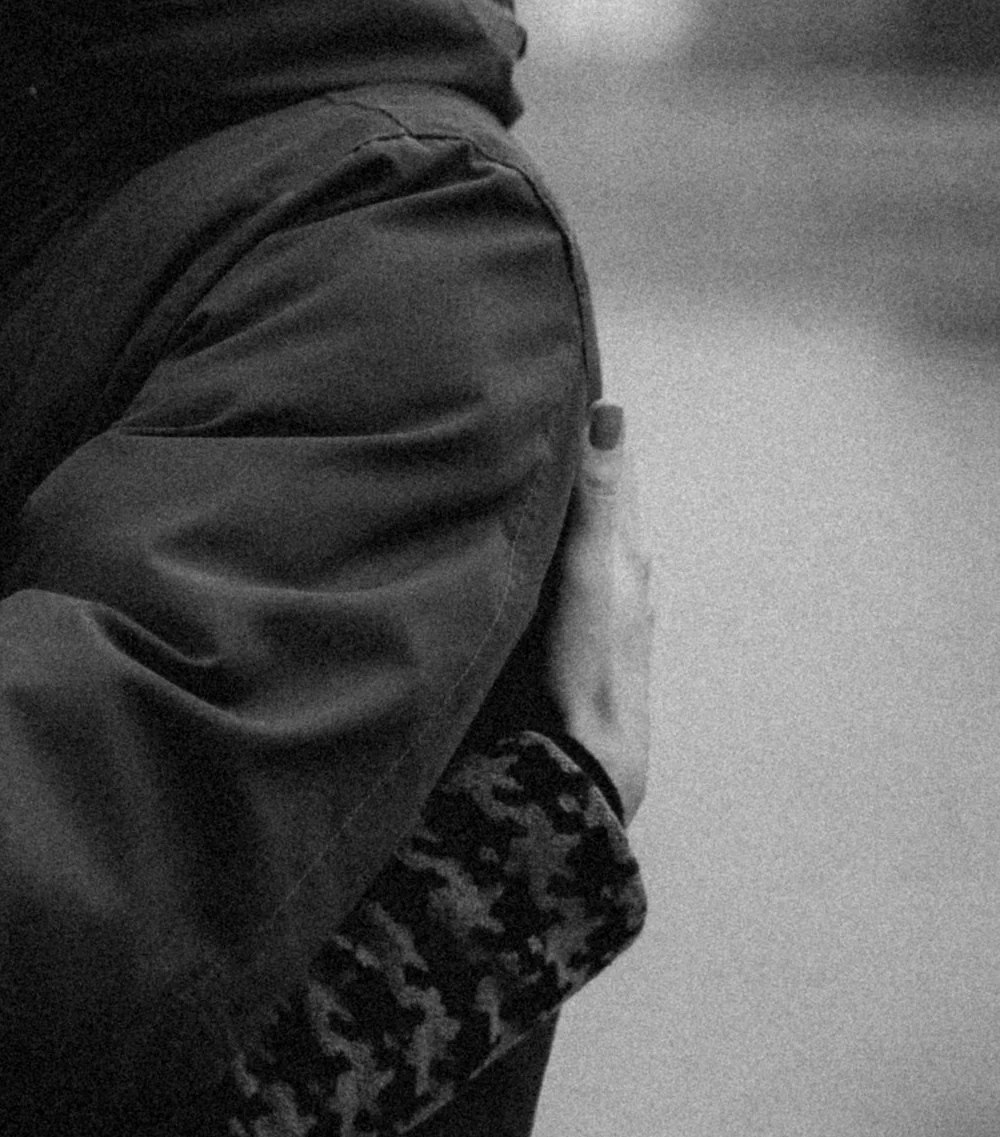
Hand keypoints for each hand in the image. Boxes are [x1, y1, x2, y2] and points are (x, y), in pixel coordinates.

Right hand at [544, 405, 653, 823]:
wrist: (580, 758)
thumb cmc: (587, 662)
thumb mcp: (589, 569)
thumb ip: (595, 494)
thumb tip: (610, 412)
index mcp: (625, 552)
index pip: (610, 469)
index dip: (589, 427)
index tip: (561, 377)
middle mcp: (616, 575)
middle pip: (592, 501)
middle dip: (567, 461)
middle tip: (527, 412)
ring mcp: (593, 610)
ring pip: (571, 539)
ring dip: (550, 506)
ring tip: (513, 467)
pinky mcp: (567, 639)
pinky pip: (551, 572)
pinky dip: (535, 547)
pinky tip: (512, 546)